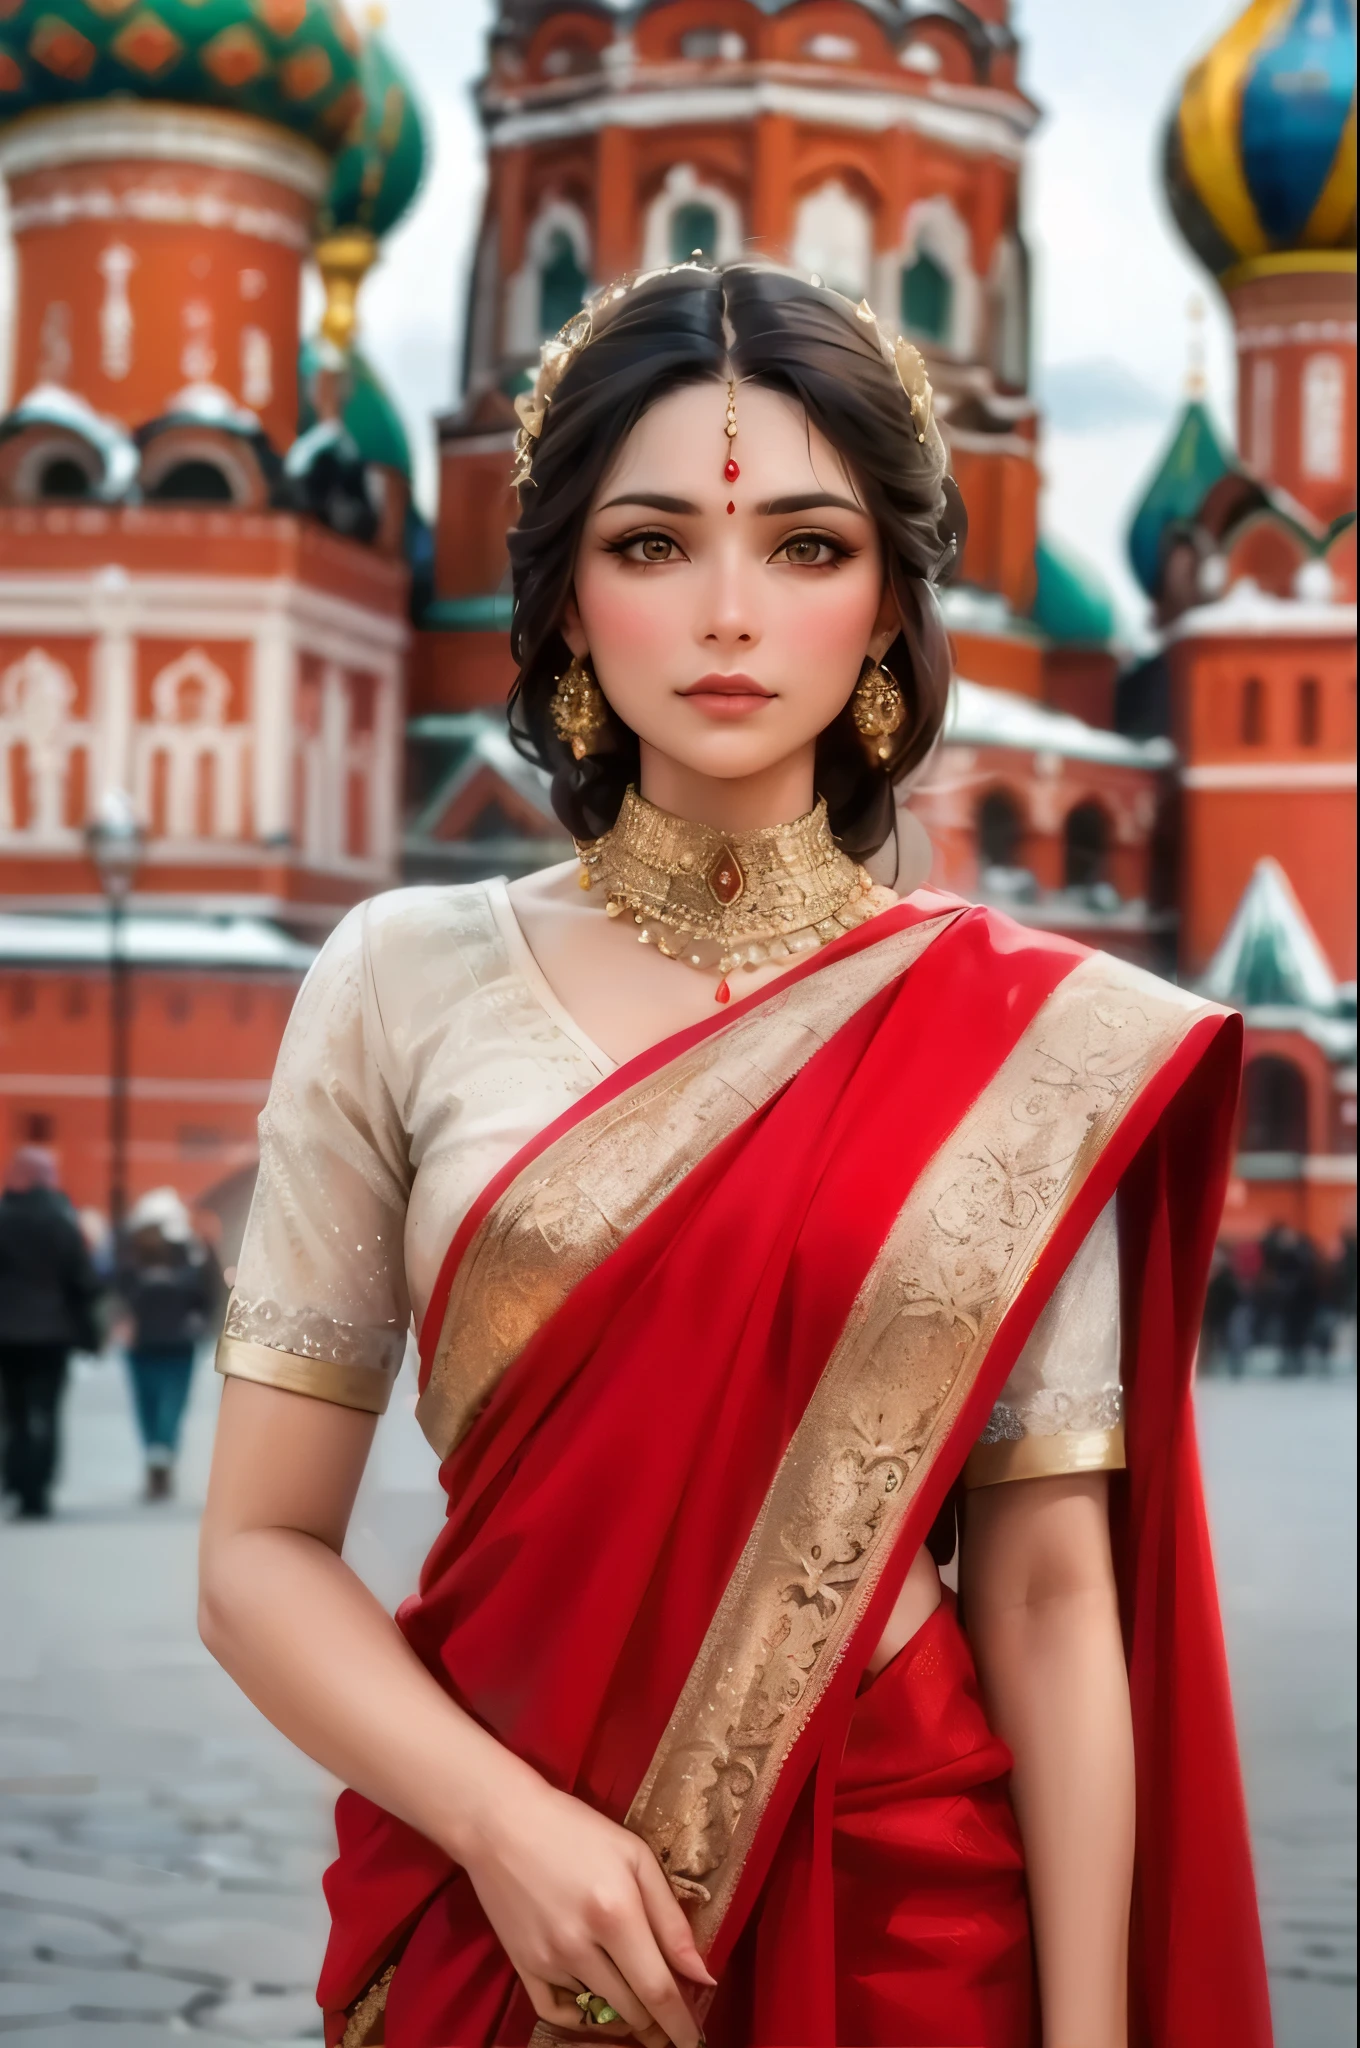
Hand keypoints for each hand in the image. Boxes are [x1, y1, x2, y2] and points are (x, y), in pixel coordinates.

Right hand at [461, 1770, 714, 2046]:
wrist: (501, 1822)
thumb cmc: (577, 1829)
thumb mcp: (635, 1856)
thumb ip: (671, 1918)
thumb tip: (703, 1975)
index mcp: (616, 1914)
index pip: (658, 1991)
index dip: (681, 2025)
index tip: (695, 2041)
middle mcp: (580, 1946)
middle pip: (632, 2009)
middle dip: (658, 2021)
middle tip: (671, 2015)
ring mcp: (548, 1961)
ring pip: (600, 2012)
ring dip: (625, 2014)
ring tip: (638, 1999)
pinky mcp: (522, 1967)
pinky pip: (559, 2013)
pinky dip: (584, 2018)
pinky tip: (599, 2005)